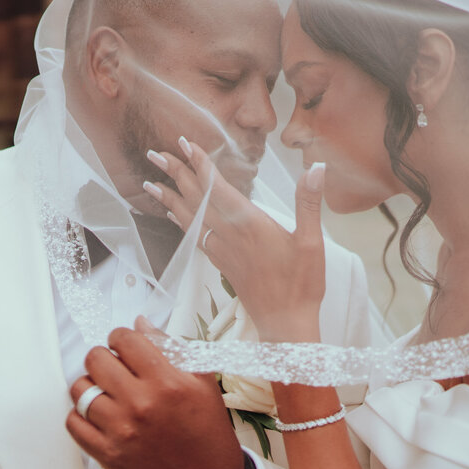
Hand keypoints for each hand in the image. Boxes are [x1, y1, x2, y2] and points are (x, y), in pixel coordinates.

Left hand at [65, 322, 243, 468]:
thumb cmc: (207, 429)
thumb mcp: (200, 380)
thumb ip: (169, 347)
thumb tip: (140, 323)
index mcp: (165, 382)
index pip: (124, 339)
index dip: (121, 338)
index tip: (125, 346)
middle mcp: (140, 404)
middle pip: (95, 359)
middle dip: (104, 357)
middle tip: (115, 368)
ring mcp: (121, 431)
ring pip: (80, 389)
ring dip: (90, 385)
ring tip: (105, 391)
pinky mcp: (109, 455)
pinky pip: (74, 423)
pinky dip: (80, 415)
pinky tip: (97, 414)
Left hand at [144, 138, 326, 340]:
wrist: (285, 324)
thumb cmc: (302, 285)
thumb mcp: (313, 242)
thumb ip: (309, 203)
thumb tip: (317, 167)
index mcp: (250, 224)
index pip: (216, 187)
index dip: (199, 163)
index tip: (183, 143)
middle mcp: (230, 235)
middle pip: (195, 198)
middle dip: (175, 173)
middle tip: (154, 153)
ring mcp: (222, 250)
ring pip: (188, 217)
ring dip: (169, 197)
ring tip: (150, 182)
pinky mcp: (221, 264)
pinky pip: (194, 237)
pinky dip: (181, 222)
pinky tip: (173, 215)